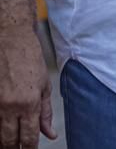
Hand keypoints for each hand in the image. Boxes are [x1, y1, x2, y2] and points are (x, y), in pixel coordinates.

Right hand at [0, 27, 54, 148]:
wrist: (10, 40)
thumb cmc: (30, 60)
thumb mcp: (44, 86)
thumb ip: (45, 113)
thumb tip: (50, 135)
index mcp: (29, 103)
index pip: (28, 137)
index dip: (29, 148)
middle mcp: (10, 106)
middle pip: (9, 140)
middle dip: (14, 148)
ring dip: (3, 140)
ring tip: (9, 143)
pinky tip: (2, 128)